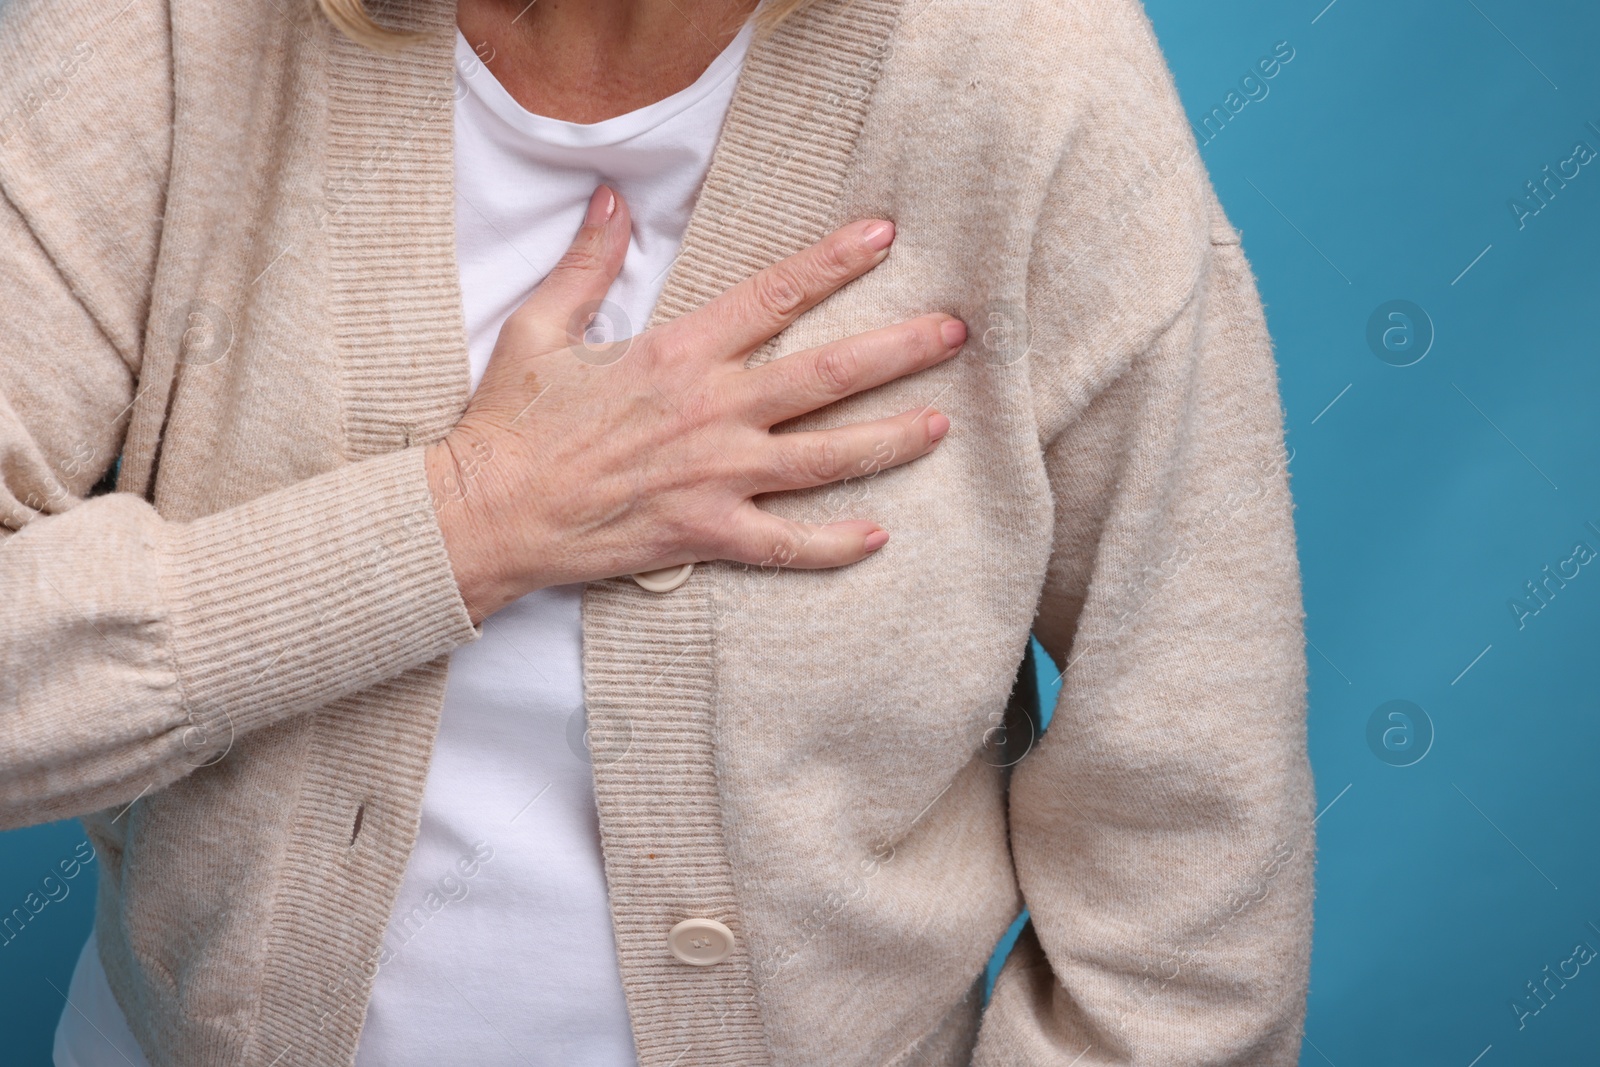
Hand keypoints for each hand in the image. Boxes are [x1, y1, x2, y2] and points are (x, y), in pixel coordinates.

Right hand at [426, 185, 963, 623]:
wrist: (487, 514)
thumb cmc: (510, 425)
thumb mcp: (540, 327)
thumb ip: (589, 263)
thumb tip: (611, 199)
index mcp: (677, 353)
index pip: (774, 296)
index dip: (834, 262)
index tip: (884, 235)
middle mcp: (712, 411)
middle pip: (828, 374)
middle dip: (899, 349)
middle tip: (955, 333)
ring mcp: (716, 477)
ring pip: (826, 456)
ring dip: (890, 438)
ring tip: (940, 424)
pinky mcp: (707, 534)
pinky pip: (787, 544)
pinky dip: (836, 544)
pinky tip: (878, 535)